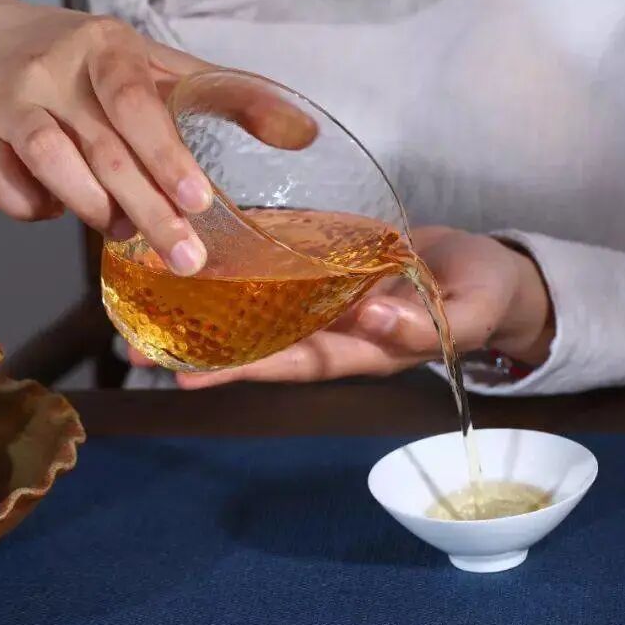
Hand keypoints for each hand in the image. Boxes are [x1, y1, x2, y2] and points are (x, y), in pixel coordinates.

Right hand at [0, 0, 314, 274]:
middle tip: (187, 259)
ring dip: (93, 209)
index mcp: (108, 49)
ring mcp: (11, 104)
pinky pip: (5, 188)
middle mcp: (55, 72)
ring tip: (121, 230)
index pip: (137, 100)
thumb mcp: (163, 69)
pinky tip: (59, 212)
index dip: (166, 153)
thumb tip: (306, 135)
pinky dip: (35, 210)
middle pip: (105, 149)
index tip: (199, 200)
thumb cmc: (97, 69)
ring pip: (51, 164)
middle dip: (149, 212)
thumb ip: (232, 99)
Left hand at [141, 226, 554, 387]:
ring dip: (208, 304)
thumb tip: (369, 320)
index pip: (291, 362)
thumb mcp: (467, 314)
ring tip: (146, 301)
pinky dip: (242, 257)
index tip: (184, 375)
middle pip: (260, 339)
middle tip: (133, 349)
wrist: (490, 270)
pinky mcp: (332, 260)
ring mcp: (329, 294)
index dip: (238, 369)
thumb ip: (423, 326)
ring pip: (261, 302)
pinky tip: (200, 248)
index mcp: (363, 348)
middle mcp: (335, 325)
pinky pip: (282, 260)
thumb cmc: (486, 296)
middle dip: (200, 347)